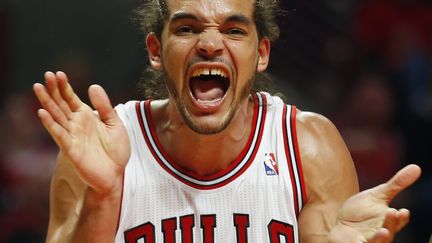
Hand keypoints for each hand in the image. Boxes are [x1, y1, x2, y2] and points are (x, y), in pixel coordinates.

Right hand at [33, 71, 129, 195]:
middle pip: (61, 104)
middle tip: (46, 74)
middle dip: (53, 89)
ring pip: (56, 116)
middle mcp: (76, 124)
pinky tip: (42, 112)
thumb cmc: (116, 151)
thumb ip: (105, 107)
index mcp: (86, 117)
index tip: (58, 73)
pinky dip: (50, 124)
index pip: (71, 98)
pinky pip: (59, 134)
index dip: (64, 86)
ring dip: (47, 102)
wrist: (116, 174)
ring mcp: (72, 136)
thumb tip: (93, 85)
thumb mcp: (115, 124)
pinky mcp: (71, 149)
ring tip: (38, 87)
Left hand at [329, 164, 420, 242]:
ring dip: (381, 238)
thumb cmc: (362, 212)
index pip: (398, 221)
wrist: (341, 225)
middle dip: (392, 223)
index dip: (401, 218)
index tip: (403, 210)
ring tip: (384, 231)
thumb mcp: (377, 195)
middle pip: (389, 230)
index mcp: (387, 221)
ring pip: (377, 242)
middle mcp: (380, 232)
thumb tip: (416, 167)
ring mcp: (368, 240)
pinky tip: (359, 241)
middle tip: (393, 212)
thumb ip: (396, 184)